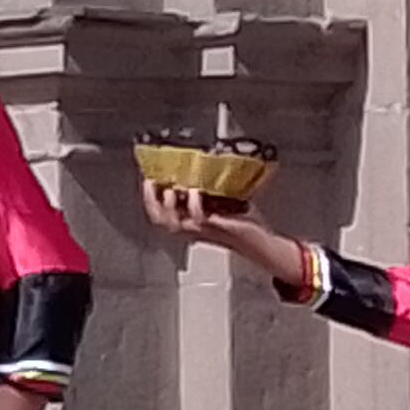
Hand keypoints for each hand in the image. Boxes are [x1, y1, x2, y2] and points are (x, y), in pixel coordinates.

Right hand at [141, 179, 307, 284]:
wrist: (262, 242)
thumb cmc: (243, 224)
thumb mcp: (224, 202)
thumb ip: (213, 190)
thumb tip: (208, 167)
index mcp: (191, 222)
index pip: (159, 213)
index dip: (148, 198)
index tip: (147, 179)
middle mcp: (192, 229)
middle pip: (159, 220)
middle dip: (150, 201)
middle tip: (151, 183)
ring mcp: (203, 231)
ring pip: (173, 224)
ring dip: (168, 206)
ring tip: (170, 189)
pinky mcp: (217, 228)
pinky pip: (199, 219)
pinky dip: (195, 205)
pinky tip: (196, 191)